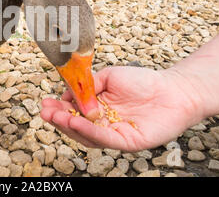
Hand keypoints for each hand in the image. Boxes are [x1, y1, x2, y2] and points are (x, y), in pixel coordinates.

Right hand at [41, 66, 204, 151]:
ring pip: (86, 135)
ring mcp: (113, 134)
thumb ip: (89, 85)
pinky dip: (88, 131)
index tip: (46, 102)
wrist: (173, 90)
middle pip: (76, 126)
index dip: (59, 108)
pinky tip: (75, 122)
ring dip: (68, 126)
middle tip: (45, 111)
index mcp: (98, 109)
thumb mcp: (109, 76)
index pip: (74, 112)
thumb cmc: (143, 81)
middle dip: (58, 119)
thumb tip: (68, 94)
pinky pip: (104, 139)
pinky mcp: (126, 143)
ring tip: (55, 116)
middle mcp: (103, 124)